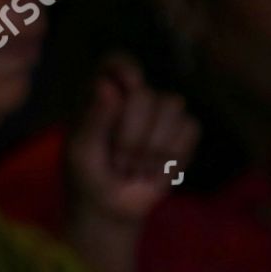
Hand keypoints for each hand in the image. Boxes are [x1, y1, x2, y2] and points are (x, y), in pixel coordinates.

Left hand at [66, 55, 199, 224]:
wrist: (110, 209)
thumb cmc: (87, 178)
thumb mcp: (81, 152)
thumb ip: (93, 120)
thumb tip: (107, 86)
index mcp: (99, 96)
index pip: (115, 61)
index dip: (125, 67)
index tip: (131, 84)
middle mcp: (131, 98)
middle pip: (146, 94)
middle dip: (131, 136)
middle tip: (116, 162)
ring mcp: (159, 113)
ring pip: (172, 106)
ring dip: (151, 148)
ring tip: (132, 168)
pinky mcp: (182, 132)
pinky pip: (189, 129)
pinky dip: (171, 156)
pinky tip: (153, 170)